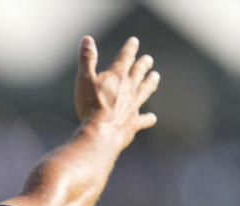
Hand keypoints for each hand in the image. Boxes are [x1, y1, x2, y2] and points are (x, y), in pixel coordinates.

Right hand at [74, 35, 159, 149]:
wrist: (101, 133)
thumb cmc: (90, 105)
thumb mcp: (84, 79)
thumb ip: (86, 59)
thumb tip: (87, 39)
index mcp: (117, 76)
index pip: (125, 57)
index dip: (129, 48)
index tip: (134, 41)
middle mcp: (129, 88)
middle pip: (139, 72)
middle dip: (143, 64)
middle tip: (148, 59)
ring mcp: (134, 105)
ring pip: (145, 90)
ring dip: (150, 83)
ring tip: (155, 77)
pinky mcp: (134, 123)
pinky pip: (144, 119)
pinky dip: (148, 118)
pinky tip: (152, 118)